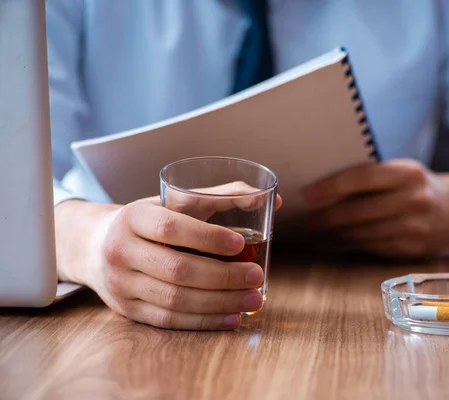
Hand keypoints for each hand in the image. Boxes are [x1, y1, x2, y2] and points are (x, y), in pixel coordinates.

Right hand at [54, 185, 281, 329]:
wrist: (95, 246)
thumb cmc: (149, 221)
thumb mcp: (175, 202)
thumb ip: (221, 197)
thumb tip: (272, 200)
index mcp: (133, 217)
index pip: (170, 227)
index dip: (206, 237)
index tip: (239, 243)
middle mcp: (121, 251)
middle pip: (177, 269)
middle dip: (223, 277)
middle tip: (257, 276)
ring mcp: (122, 284)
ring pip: (175, 299)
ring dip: (220, 303)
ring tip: (253, 299)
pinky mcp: (128, 310)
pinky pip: (169, 320)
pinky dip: (204, 321)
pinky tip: (232, 317)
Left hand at [302, 160, 448, 257]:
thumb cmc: (415, 186)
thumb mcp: (401, 172)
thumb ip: (370, 178)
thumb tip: (322, 189)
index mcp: (408, 173)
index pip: (362, 178)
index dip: (331, 186)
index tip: (307, 194)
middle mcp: (415, 199)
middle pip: (359, 211)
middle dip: (327, 217)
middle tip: (307, 220)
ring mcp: (415, 227)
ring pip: (363, 233)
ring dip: (335, 234)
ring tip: (317, 231)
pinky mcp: (412, 249)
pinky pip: (373, 247)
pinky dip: (351, 244)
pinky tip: (338, 241)